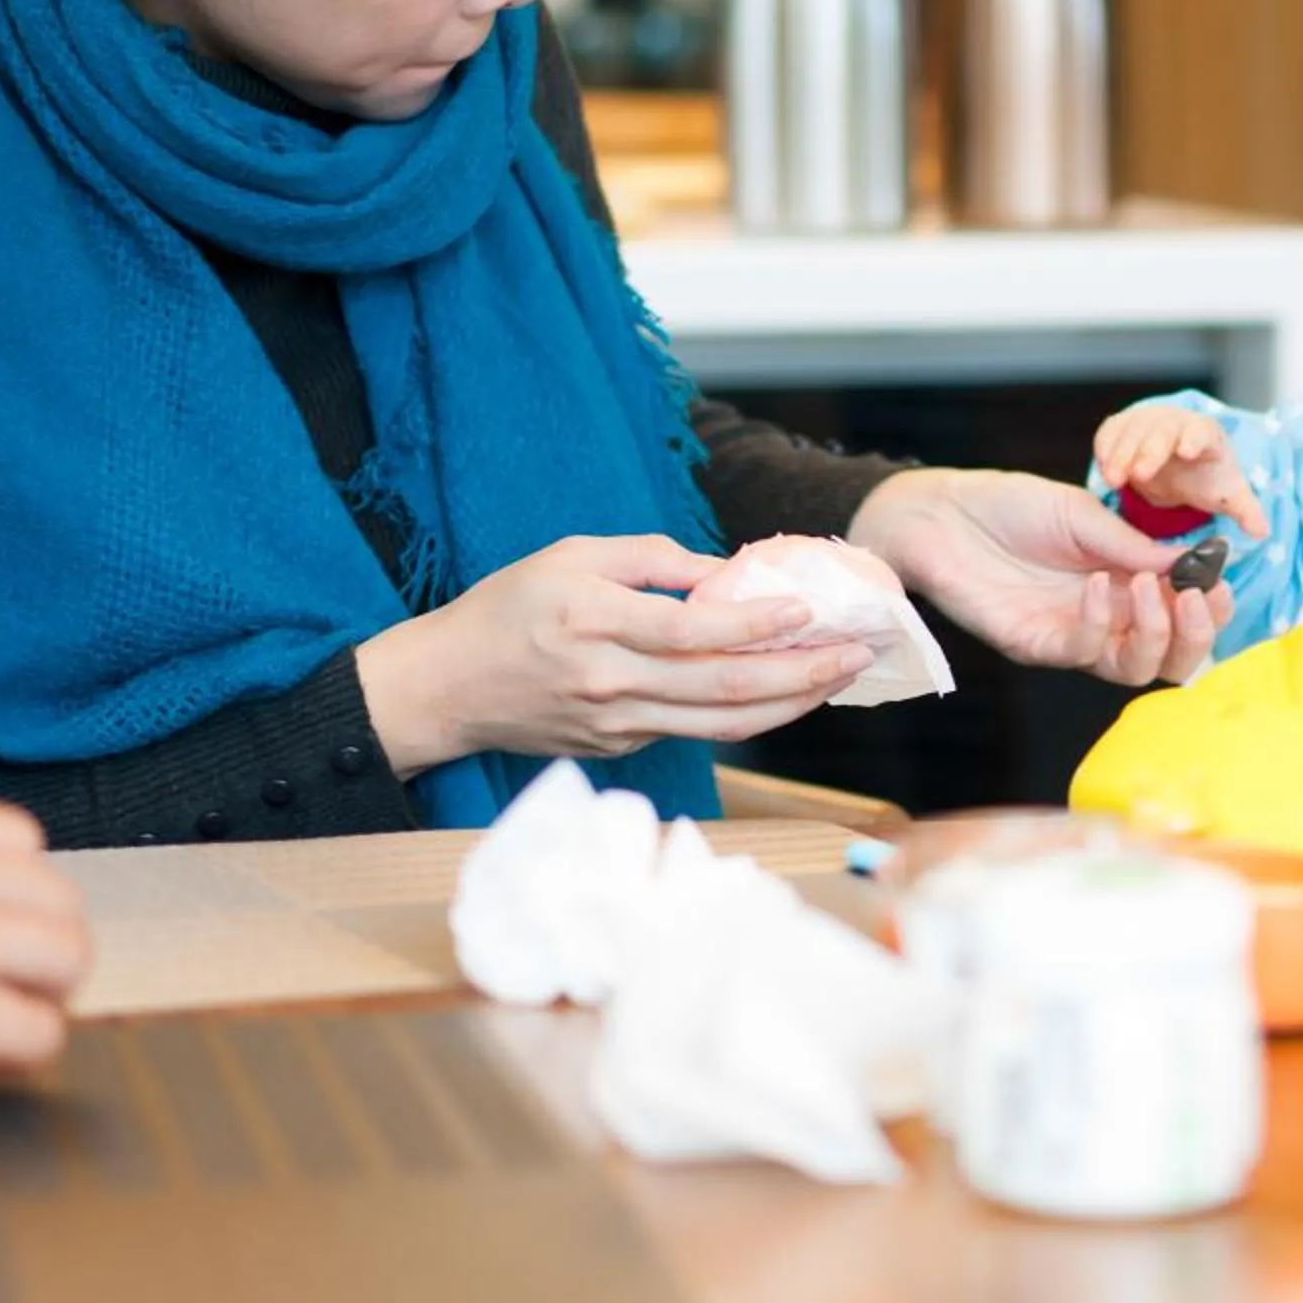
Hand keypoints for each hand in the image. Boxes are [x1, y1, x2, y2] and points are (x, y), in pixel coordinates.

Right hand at [0, 781, 85, 1087]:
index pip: (24, 848)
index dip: (17, 900)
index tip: (1, 934)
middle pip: (61, 902)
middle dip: (44, 948)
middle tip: (19, 987)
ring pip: (69, 959)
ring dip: (48, 995)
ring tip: (13, 1023)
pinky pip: (40, 1031)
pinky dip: (29, 1051)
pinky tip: (0, 1062)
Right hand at [362, 535, 876, 771]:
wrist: (447, 688)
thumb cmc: (507, 608)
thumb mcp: (569, 556)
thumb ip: (649, 558)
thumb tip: (723, 572)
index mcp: (595, 624)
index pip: (693, 632)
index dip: (756, 624)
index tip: (806, 609)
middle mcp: (610, 683)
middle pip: (724, 688)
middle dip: (801, 673)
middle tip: (855, 653)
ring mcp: (617, 725)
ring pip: (721, 724)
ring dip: (789, 703)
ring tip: (836, 677)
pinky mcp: (620, 747)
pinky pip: (695, 729)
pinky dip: (745, 711)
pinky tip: (782, 688)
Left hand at [849, 467, 1230, 686]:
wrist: (941, 512)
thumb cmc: (1009, 506)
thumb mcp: (1081, 513)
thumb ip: (1132, 542)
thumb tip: (1195, 562)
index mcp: (1125, 583)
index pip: (1183, 615)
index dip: (1210, 607)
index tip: (1219, 579)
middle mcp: (1106, 617)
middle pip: (1170, 657)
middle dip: (1196, 634)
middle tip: (1200, 598)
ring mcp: (1071, 635)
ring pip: (1135, 668)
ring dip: (1156, 632)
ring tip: (1150, 586)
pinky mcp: (1035, 643)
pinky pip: (1082, 651)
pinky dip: (1101, 622)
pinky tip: (1099, 585)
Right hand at [1092, 406, 1270, 538]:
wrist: (1178, 457)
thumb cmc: (1204, 474)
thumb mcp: (1225, 492)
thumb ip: (1245, 511)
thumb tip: (1262, 531)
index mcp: (1205, 434)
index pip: (1201, 430)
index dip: (1194, 438)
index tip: (1187, 452)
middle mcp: (1174, 421)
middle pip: (1161, 430)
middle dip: (1149, 450)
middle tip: (1138, 475)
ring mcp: (1146, 420)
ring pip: (1131, 430)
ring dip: (1121, 453)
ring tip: (1113, 480)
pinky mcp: (1122, 425)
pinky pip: (1110, 431)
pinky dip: (1105, 448)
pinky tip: (1103, 469)